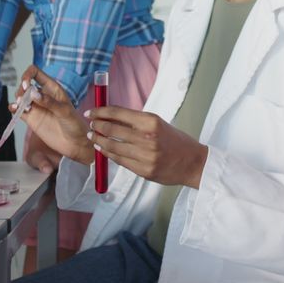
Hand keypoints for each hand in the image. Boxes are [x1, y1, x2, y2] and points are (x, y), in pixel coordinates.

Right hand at [16, 66, 91, 166]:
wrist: (75, 143)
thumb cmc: (75, 124)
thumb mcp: (65, 111)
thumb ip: (49, 102)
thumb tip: (33, 93)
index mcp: (52, 88)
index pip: (35, 72)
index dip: (27, 75)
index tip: (26, 85)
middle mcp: (42, 95)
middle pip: (25, 84)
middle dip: (21, 89)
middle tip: (24, 99)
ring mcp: (36, 107)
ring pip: (20, 97)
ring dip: (17, 99)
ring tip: (23, 106)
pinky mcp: (31, 118)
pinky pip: (18, 110)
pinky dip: (14, 108)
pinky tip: (15, 109)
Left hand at [87, 107, 207, 188]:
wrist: (192, 162)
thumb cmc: (175, 141)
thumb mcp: (158, 123)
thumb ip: (135, 121)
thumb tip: (110, 116)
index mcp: (151, 121)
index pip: (118, 113)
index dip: (100, 112)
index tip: (90, 112)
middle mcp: (147, 138)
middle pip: (112, 129)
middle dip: (97, 125)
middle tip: (91, 124)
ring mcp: (145, 156)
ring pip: (112, 146)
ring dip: (99, 140)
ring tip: (93, 136)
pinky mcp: (143, 170)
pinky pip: (120, 160)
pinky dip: (109, 153)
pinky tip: (103, 149)